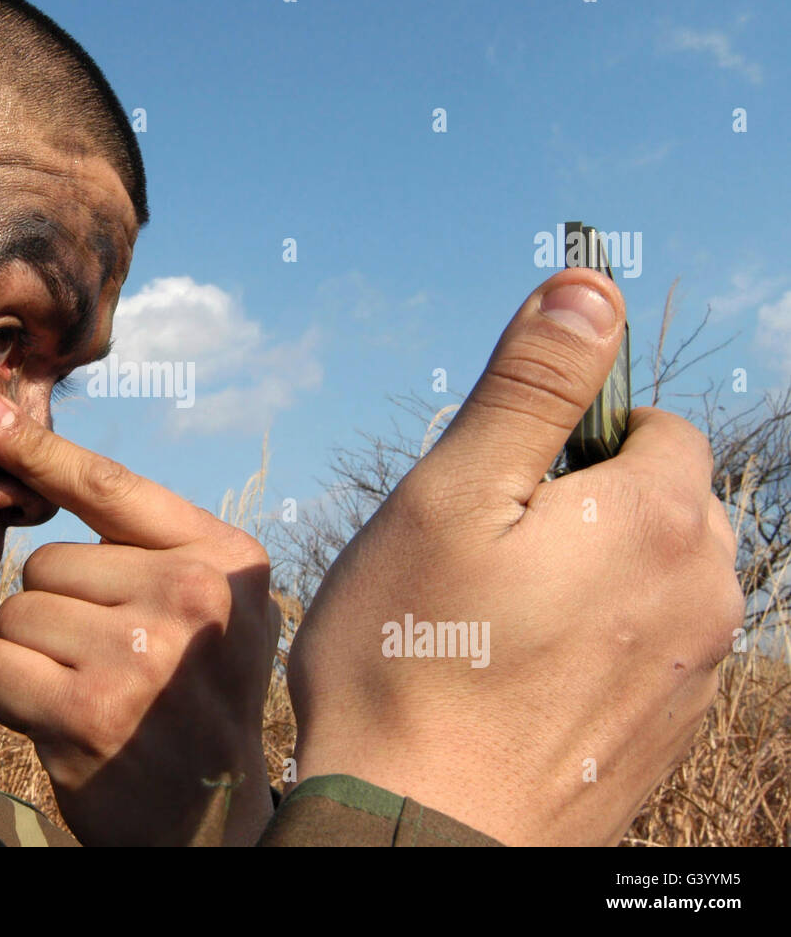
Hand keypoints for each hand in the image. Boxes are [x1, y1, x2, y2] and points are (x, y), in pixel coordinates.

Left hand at [0, 388, 279, 845]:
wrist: (217, 817)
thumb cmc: (196, 695)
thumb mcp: (202, 603)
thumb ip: (134, 536)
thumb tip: (14, 435)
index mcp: (226, 561)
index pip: (112, 488)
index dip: (41, 450)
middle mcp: (195, 599)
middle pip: (48, 563)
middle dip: (57, 612)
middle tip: (107, 662)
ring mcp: (144, 655)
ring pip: (16, 614)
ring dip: (33, 656)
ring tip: (89, 691)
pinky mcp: (90, 711)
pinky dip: (9, 694)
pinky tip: (59, 720)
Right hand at [287, 268, 743, 845]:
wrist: (423, 833)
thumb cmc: (415, 659)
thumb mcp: (453, 494)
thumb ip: (531, 386)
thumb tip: (590, 286)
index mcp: (658, 520)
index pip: (652, 426)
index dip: (567, 441)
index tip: (495, 490)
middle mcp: (704, 595)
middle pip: (656, 502)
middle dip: (581, 507)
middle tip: (480, 559)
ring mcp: (693, 673)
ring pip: (648, 577)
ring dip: (585, 577)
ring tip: (491, 625)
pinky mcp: (667, 731)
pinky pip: (642, 648)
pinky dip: (592, 644)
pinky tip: (516, 681)